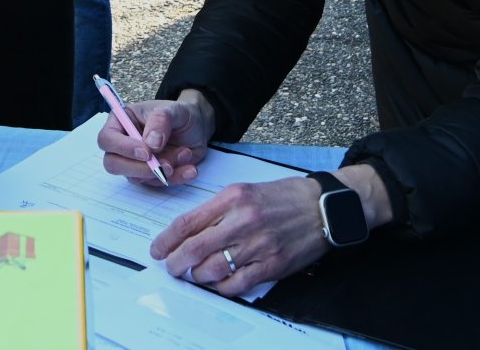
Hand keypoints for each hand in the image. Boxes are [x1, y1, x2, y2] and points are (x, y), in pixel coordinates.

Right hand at [97, 93, 213, 185]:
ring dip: (162, 171)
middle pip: (113, 164)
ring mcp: (135, 161)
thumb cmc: (180, 113)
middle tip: (164, 165)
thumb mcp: (174, 109)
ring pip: (135, 177)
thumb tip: (150, 144)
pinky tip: (190, 169)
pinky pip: (156, 184)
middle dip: (138, 168)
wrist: (197, 126)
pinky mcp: (149, 175)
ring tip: (185, 153)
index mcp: (121, 121)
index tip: (147, 152)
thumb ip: (160, 121)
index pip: (107, 139)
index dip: (123, 148)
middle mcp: (124, 143)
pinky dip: (175, 178)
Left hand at [150, 176, 330, 297]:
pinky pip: (237, 284)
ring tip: (195, 275)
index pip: (187, 222)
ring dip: (198, 276)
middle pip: (194, 248)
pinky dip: (222, 287)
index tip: (157, 249)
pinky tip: (219, 283)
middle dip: (176, 262)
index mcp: (232, 198)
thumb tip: (189, 232)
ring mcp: (258, 244)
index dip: (166, 239)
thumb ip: (217, 210)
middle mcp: (242, 220)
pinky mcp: (272, 265)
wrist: (322, 206)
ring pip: (212, 269)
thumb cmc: (284, 197)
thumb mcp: (245, 191)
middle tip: (171, 267)